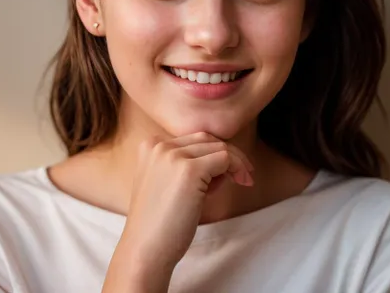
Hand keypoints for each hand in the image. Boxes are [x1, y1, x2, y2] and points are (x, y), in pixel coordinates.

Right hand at [102, 131, 253, 291]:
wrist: (146, 250)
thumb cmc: (160, 223)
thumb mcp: (167, 183)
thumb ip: (187, 166)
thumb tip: (223, 160)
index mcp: (150, 146)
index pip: (193, 139)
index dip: (215, 154)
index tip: (229, 172)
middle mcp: (159, 145)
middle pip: (207, 139)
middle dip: (229, 155)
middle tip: (244, 175)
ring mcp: (172, 156)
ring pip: (218, 147)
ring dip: (236, 162)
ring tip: (243, 181)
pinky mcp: (189, 170)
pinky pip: (225, 159)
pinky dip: (237, 168)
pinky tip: (240, 183)